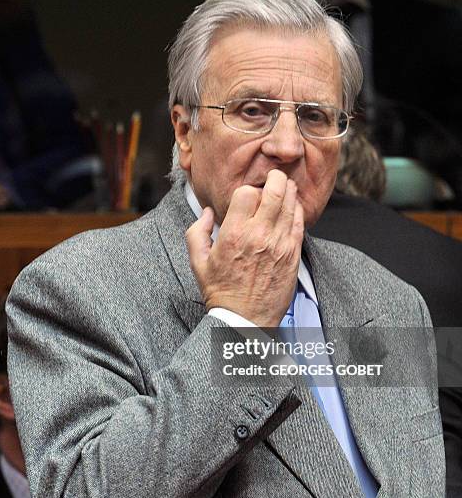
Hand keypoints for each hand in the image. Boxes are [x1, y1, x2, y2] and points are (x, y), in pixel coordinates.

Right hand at [186, 169, 304, 326]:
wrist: (244, 320)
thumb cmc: (221, 292)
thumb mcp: (198, 262)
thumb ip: (197, 232)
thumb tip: (207, 213)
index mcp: (234, 233)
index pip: (247, 192)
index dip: (247, 190)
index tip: (247, 196)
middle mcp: (259, 235)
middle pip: (276, 190)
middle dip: (276, 178)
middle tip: (274, 177)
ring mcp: (280, 244)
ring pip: (291, 203)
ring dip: (289, 192)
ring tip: (284, 189)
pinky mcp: (293, 254)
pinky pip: (300, 223)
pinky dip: (297, 211)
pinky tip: (292, 210)